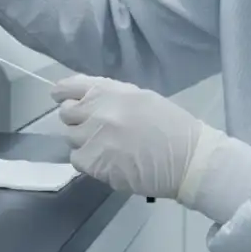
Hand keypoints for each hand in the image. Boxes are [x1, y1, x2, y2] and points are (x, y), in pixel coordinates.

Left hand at [52, 75, 204, 198]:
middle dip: (75, 119)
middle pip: (65, 114)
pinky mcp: (95, 164)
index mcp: (109, 92)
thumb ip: (109, 95)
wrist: (188, 158)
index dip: (62, 94)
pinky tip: (106, 160)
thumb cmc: (169, 125)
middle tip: (93, 127)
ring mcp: (94, 138)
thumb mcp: (139, 97)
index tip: (62, 98)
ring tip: (105, 145)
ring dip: (82, 140)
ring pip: (70, 137)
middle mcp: (97, 112)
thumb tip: (84, 98)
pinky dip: (87, 160)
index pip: (68, 88)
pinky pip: (77, 159)